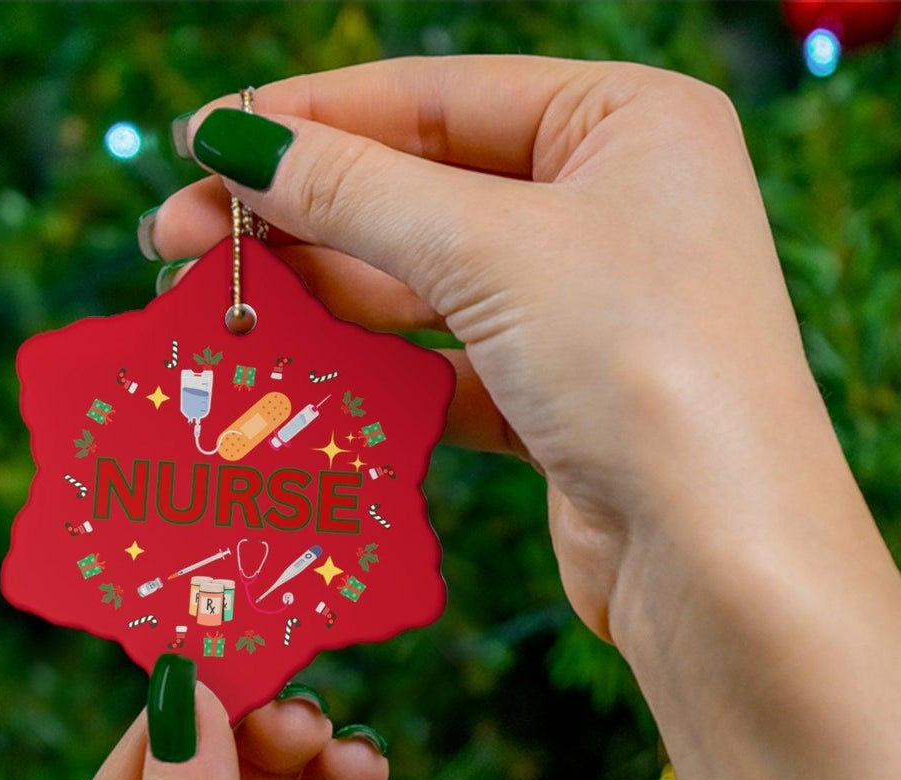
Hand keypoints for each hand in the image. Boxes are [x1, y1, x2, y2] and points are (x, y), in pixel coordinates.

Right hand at [150, 59, 900, 779]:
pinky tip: (294, 376)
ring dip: (323, 297)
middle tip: (177, 242)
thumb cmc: (644, 368)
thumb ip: (353, 191)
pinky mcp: (564, 403)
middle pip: (424, 190)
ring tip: (215, 308)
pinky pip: (447, 367)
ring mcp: (592, 310)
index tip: (198, 144)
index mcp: (629, 122)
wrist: (724, 562)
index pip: (437, 97)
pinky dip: (375, 373)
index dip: (309, 119)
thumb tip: (233, 139)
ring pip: (428, 286)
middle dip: (299, 216)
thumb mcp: (490, 251)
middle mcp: (617, 205)